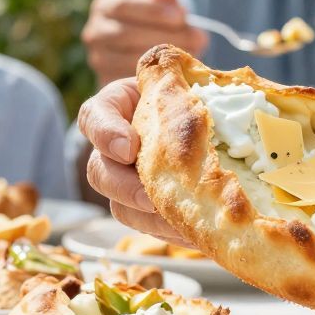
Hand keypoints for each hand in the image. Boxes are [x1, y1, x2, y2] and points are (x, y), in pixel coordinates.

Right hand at [78, 77, 190, 243]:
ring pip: (120, 207)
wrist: (202, 117)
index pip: (94, 117)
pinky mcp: (145, 208)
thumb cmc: (190, 91)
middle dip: (124, 188)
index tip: (129, 148)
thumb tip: (221, 79)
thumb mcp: (182, 79)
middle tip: (151, 199)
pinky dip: (171, 233)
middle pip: (100, 171)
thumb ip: (184, 80)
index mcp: (116, 109)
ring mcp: (126, 181)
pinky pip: (148, 227)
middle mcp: (113, 148)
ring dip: (149, 220)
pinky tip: (196, 235)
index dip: (106, 134)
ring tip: (180, 227)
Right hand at [81, 0, 206, 84]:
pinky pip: (129, 79)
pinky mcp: (106, 80)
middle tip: (197, 38)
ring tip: (192, 54)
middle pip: (125, 34)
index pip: (123, 5)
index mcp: (105, 5)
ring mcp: (98, 58)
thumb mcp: (161, 6)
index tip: (181, 16)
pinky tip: (178, 71)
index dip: (153, 10)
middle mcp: (95, 31)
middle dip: (164, 36)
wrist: (145, 50)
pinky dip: (155, 76)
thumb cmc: (156, 22)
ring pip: (128, 59)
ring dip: (163, 58)